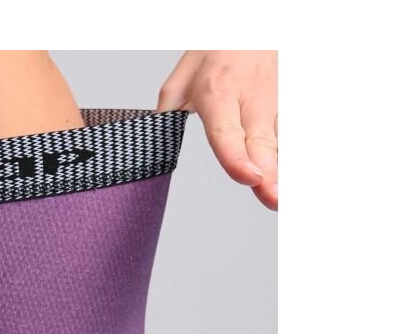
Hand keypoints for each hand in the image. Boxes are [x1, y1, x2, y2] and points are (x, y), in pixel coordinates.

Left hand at [158, 51, 277, 210]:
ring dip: (282, 174)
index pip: (228, 131)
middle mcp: (249, 99)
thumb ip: (168, 113)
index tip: (249, 178)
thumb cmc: (216, 51)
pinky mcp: (284, 108)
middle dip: (269, 175)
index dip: (237, 157)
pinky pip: (286, 139)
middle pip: (261, 143)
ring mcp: (271, 104)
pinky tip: (287, 184)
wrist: (250, 28)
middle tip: (273, 200)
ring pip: (279, 143)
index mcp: (218, 91)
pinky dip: (287, 163)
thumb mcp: (181, 78)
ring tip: (281, 199)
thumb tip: (151, 144)